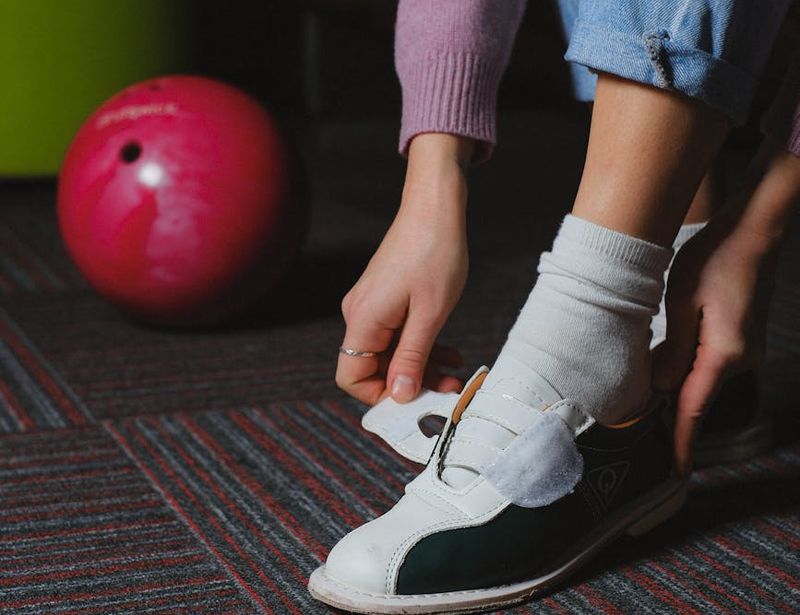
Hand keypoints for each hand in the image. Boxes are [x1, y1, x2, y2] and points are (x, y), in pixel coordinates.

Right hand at [336, 134, 474, 405]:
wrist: (434, 208)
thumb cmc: (434, 253)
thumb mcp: (430, 314)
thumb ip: (413, 357)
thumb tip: (399, 394)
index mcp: (364, 319)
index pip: (351, 377)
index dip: (379, 396)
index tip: (414, 401)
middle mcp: (360, 314)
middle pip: (374, 367)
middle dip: (411, 383)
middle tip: (448, 390)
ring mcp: (373, 306)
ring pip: (390, 353)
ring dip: (422, 367)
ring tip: (456, 372)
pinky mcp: (386, 299)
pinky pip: (398, 335)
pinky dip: (421, 347)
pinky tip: (449, 353)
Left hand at [653, 141, 799, 473]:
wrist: (754, 230)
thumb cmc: (716, 258)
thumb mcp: (682, 301)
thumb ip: (673, 350)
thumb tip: (663, 389)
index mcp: (724, 353)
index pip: (695, 408)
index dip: (682, 443)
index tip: (673, 474)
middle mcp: (741, 358)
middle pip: (697, 398)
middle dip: (671, 420)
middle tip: (644, 442)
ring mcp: (745, 350)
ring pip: (701, 381)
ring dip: (676, 393)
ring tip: (647, 409)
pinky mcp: (741, 340)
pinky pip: (709, 367)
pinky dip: (687, 374)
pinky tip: (666, 374)